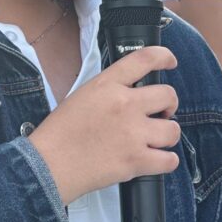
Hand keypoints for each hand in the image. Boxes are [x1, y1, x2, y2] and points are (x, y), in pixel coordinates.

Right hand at [28, 46, 180, 204]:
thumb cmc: (59, 133)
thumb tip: (131, 93)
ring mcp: (133, 133)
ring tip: (154, 140)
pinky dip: (166, 161)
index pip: (144, 59)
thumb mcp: (81, 96)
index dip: (164, 56)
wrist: (48, 165)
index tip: (170, 62)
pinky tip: (156, 160)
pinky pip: (169, 160)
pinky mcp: (136, 161)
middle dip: (169, 105)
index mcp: (107, 85)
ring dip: (166, 135)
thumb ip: (108, 90)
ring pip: (173, 129)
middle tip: (160, 114)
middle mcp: (125, 104)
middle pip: (168, 95)